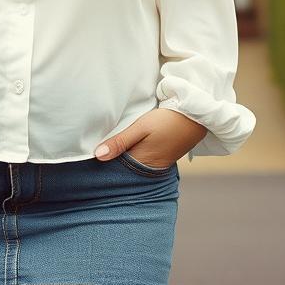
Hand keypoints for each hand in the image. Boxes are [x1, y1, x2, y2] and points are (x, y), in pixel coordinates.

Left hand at [93, 108, 208, 167]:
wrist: (197, 115)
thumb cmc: (168, 120)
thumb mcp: (141, 127)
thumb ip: (120, 142)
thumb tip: (97, 156)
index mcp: (143, 163)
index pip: (116, 170)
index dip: (103, 165)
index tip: (87, 159)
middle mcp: (150, 168)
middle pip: (124, 169)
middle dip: (111, 163)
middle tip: (92, 153)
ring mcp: (158, 162)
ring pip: (133, 163)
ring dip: (122, 157)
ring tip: (106, 147)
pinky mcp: (162, 155)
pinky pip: (142, 158)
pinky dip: (133, 153)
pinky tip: (125, 145)